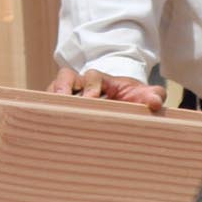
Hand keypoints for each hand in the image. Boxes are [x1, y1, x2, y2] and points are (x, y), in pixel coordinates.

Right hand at [49, 67, 166, 113]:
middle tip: (64, 101)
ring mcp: (68, 94)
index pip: (92, 76)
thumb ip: (153, 95)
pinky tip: (47, 125)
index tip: (92, 99)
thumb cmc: (130, 99)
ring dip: (51, 98)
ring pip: (53, 89)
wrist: (119, 105)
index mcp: (101, 80)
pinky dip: (46, 111)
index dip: (91, 86)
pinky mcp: (61, 107)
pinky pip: (47, 104)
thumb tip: (155, 102)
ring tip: (49, 112)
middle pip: (65, 77)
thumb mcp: (142, 95)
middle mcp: (81, 84)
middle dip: (63, 88)